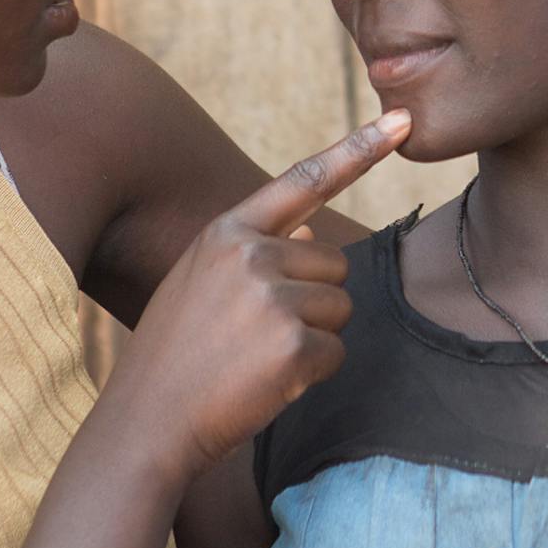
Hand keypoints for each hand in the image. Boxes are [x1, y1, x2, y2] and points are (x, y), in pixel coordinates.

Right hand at [105, 110, 410, 486]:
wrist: (147, 423)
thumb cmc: (174, 356)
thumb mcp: (198, 284)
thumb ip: (253, 251)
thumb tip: (316, 230)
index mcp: (225, 232)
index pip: (302, 180)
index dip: (357, 149)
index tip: (400, 123)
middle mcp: (249, 254)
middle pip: (334, 263)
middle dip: (314, 301)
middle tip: (259, 337)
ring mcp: (270, 297)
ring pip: (339, 308)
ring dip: (313, 339)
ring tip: (255, 360)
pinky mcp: (291, 344)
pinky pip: (335, 353)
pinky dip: (310, 374)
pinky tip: (265, 384)